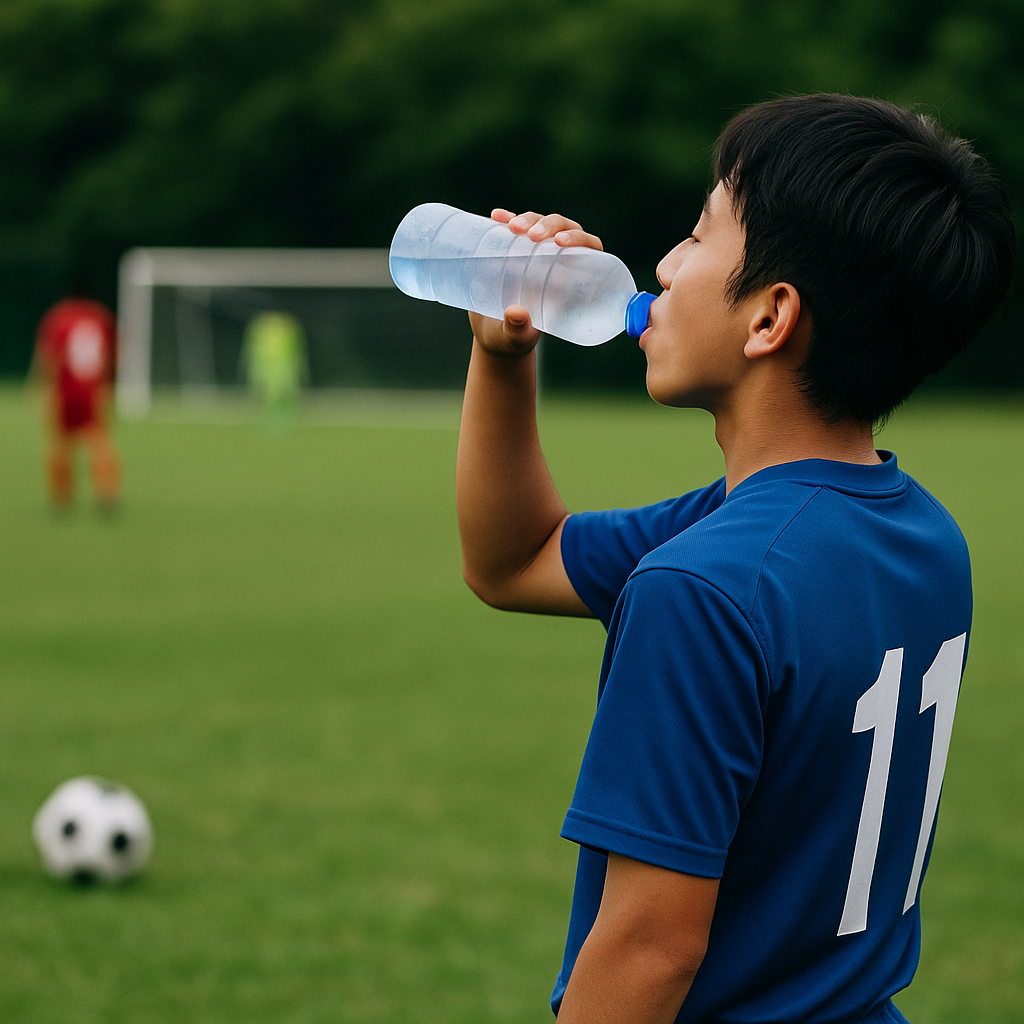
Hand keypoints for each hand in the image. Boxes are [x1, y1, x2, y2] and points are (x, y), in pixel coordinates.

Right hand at [468, 209, 604, 356]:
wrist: (492, 334)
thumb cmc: (514, 338)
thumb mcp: (516, 338)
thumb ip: (518, 330)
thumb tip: (516, 314)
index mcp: (573, 278)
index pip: (588, 249)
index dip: (580, 239)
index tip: (561, 242)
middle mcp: (558, 259)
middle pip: (563, 229)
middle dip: (550, 225)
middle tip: (531, 235)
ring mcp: (535, 250)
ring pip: (540, 222)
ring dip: (529, 219)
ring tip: (512, 227)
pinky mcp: (512, 247)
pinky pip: (513, 226)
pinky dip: (506, 218)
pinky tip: (497, 216)